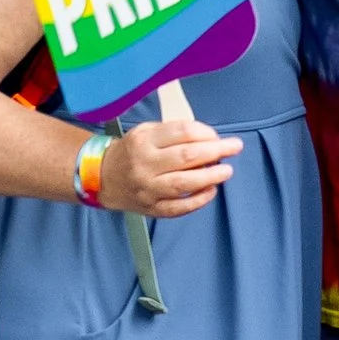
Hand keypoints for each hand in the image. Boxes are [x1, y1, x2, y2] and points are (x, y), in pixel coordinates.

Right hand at [100, 118, 237, 217]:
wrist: (103, 177)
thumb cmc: (133, 151)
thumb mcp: (146, 132)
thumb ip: (174, 133)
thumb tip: (210, 139)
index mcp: (144, 140)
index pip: (182, 132)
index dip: (206, 133)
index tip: (218, 136)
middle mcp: (144, 164)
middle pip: (186, 157)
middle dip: (215, 151)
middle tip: (234, 147)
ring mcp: (147, 188)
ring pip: (183, 183)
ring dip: (210, 176)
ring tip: (226, 171)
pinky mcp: (151, 208)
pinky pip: (178, 207)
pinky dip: (198, 200)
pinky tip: (211, 191)